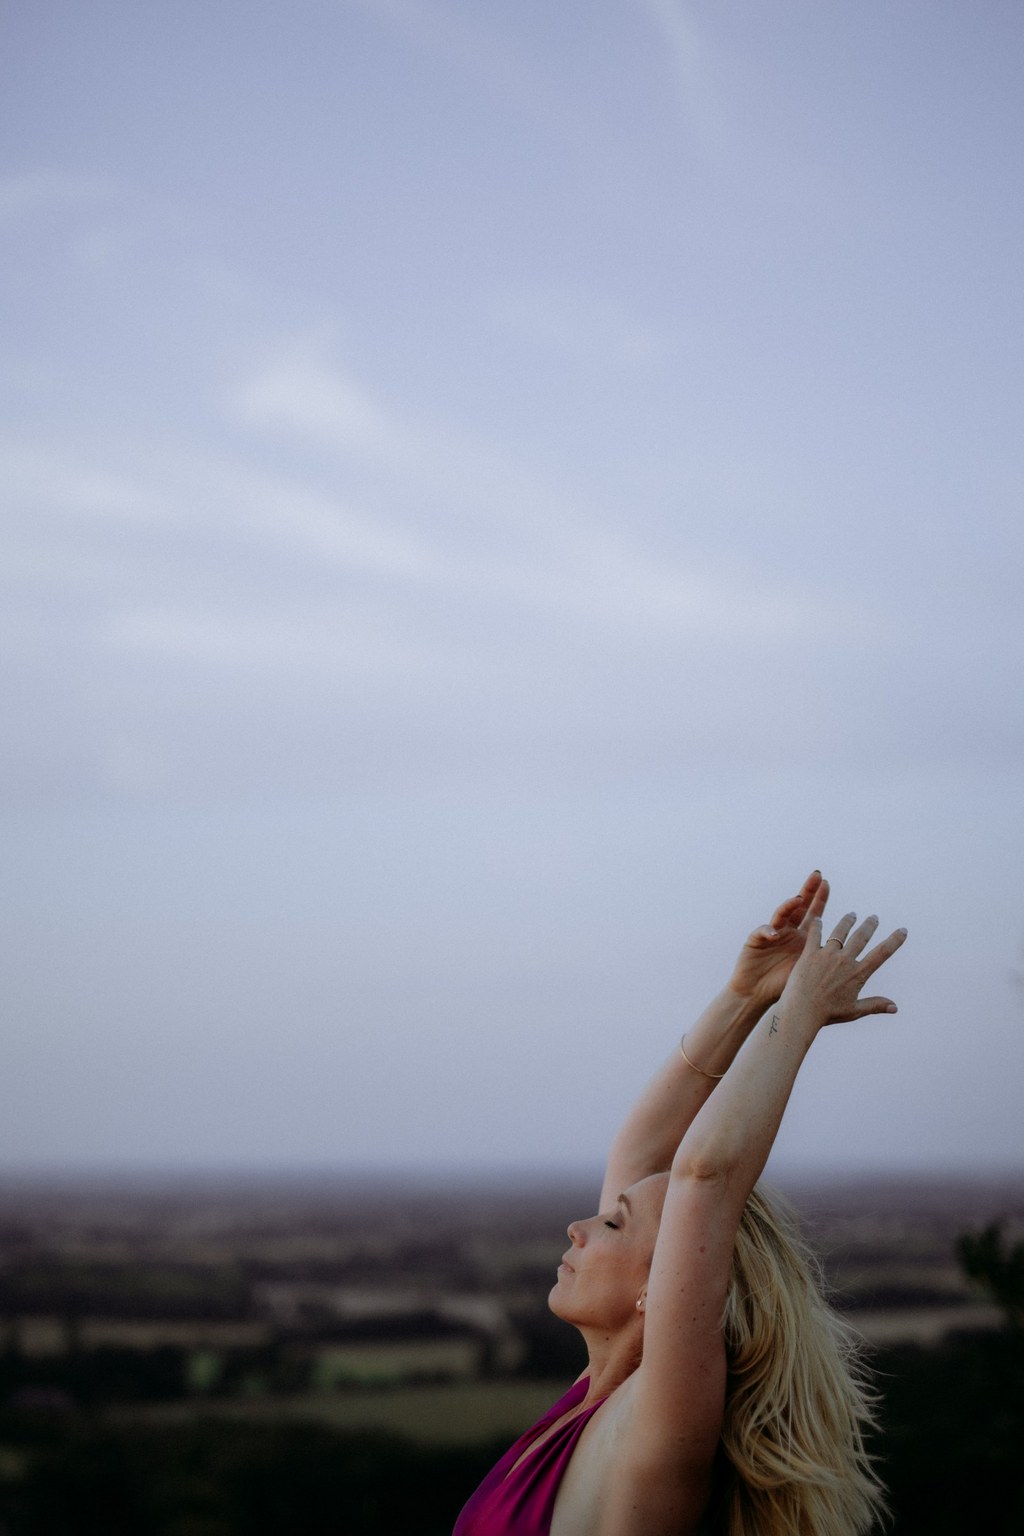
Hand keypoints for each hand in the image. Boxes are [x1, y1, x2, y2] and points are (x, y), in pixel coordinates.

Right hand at [728, 871, 830, 1009]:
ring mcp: (771, 933)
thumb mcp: (809, 971)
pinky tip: (774, 934)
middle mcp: (787, 931)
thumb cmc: (784, 986)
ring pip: (781, 915)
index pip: (813, 914)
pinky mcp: (755, 940)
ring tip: (797, 900)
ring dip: (788, 906)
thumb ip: (825, 961)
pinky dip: (769, 931)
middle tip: (816, 876)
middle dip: (807, 891)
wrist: (757, 994)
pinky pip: (763, 932)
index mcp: (802, 937)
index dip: (819, 898)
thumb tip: (852, 958)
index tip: (827, 883)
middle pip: (798, 907)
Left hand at [779, 911, 906, 1027]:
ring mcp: (827, 955)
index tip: (903, 930)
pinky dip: (817, 926)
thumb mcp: (854, 1011)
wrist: (802, 1011)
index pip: (881, 953)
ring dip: (847, 922)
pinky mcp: (810, 954)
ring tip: (851, 915)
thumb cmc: (828, 1014)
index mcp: (857, 974)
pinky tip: (818, 919)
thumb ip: (875, 1005)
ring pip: (840, 932)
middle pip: (861, 937)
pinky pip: (815, 935)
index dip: (894, 940)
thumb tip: (895, 1007)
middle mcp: (844, 961)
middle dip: (869, 925)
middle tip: (873, 917)